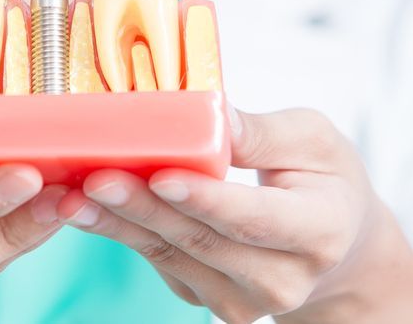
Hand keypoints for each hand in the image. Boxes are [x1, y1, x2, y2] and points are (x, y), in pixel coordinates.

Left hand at [56, 108, 412, 323]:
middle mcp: (282, 279)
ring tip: (74, 192)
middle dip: (142, 207)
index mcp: (319, 232)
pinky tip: (88, 206)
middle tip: (93, 177)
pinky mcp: (211, 301)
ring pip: (172, 255)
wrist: (339, 246)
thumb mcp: (314, 141)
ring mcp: (245, 300)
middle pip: (200, 240)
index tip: (160, 174)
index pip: (253, 219)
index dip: (204, 198)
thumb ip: (262, 132)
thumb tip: (211, 111)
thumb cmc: (326, 181)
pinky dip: (122, 231)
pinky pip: (160, 262)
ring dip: (118, 223)